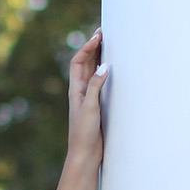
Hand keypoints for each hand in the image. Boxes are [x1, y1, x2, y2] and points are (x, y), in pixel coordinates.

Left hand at [67, 26, 107, 166]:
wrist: (85, 155)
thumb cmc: (84, 134)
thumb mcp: (90, 108)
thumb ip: (96, 87)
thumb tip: (104, 66)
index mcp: (76, 90)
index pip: (78, 62)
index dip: (87, 47)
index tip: (99, 36)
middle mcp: (81, 92)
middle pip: (85, 64)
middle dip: (94, 48)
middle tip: (105, 34)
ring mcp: (89, 99)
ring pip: (93, 73)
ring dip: (99, 58)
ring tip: (109, 45)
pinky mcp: (97, 107)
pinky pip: (101, 85)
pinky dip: (106, 74)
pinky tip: (114, 70)